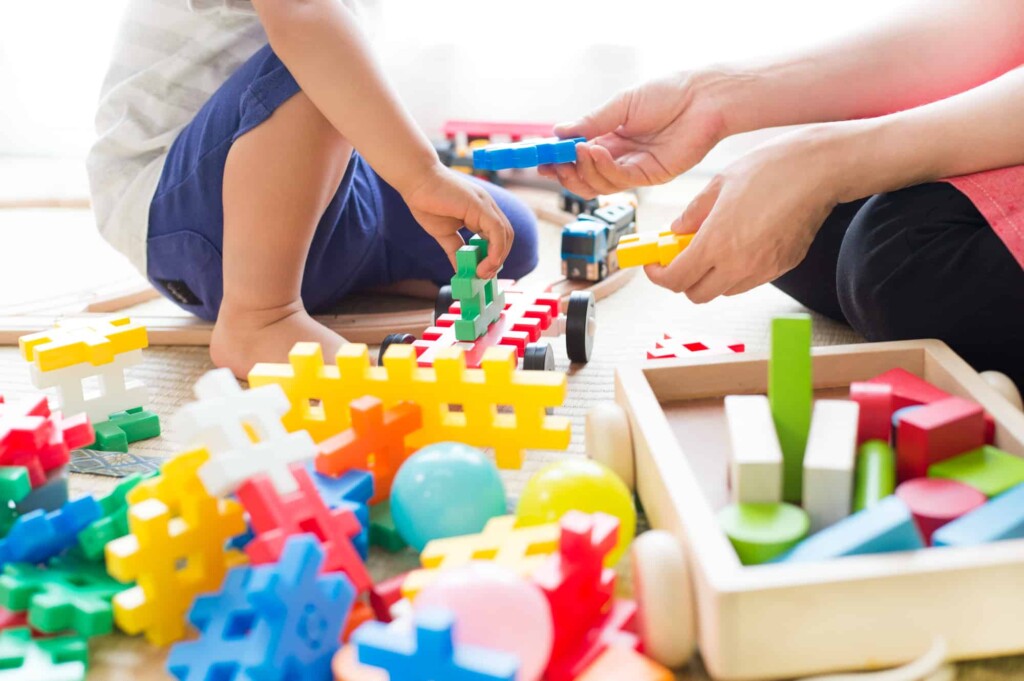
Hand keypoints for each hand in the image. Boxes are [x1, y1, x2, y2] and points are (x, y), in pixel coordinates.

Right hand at [402, 164, 512, 277]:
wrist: (416, 181)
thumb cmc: (427, 202)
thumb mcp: (444, 234)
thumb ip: (455, 250)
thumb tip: (460, 270)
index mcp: (480, 213)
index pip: (497, 237)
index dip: (493, 256)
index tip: (483, 272)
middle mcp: (487, 208)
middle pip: (506, 237)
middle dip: (497, 260)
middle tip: (483, 275)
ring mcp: (486, 204)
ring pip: (505, 234)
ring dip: (497, 258)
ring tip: (482, 272)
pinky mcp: (481, 205)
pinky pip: (497, 230)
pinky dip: (496, 249)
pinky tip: (486, 263)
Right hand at [538, 70, 733, 196]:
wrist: (702, 98)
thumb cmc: (668, 93)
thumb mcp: (621, 105)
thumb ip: (592, 122)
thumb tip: (559, 132)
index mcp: (611, 137)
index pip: (578, 155)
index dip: (558, 160)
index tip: (539, 159)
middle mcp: (620, 156)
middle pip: (584, 177)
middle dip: (564, 172)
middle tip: (551, 164)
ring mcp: (634, 168)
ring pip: (598, 184)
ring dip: (582, 169)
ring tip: (578, 150)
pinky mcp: (650, 177)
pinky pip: (619, 180)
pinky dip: (603, 168)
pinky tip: (596, 152)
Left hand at [647, 128, 841, 301]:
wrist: (820, 170)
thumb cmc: (771, 169)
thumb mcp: (718, 184)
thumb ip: (692, 213)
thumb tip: (676, 231)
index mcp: (716, 242)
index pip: (675, 279)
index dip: (659, 275)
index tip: (654, 265)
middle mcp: (738, 264)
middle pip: (696, 294)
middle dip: (682, 280)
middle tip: (679, 258)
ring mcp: (762, 269)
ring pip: (723, 291)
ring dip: (709, 277)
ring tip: (712, 246)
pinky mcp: (782, 267)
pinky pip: (749, 281)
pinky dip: (735, 272)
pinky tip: (739, 244)